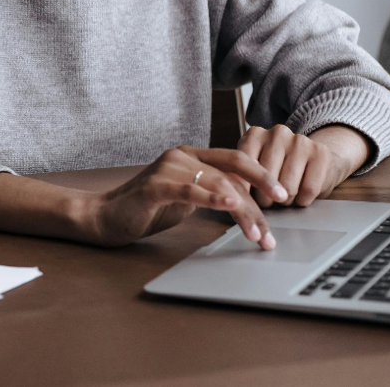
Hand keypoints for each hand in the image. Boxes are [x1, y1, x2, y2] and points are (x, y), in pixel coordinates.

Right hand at [85, 146, 288, 248]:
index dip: (262, 176)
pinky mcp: (154, 186)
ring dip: (241, 212)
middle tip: (272, 231)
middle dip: (257, 205)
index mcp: (191, 155)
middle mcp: (181, 156)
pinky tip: (230, 206)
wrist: (105, 216)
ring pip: (216, 185)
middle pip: (231, 176)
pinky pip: (189, 190)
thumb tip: (247, 203)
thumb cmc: (147, 208)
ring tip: (255, 235)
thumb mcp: (187, 198)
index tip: (284, 196)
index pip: (235, 160)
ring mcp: (167, 168)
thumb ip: (211, 192)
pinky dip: (212, 198)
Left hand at [237, 123, 368, 207]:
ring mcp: (300, 141)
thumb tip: (234, 195)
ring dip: (285, 201)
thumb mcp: (256, 165)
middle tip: (269, 202)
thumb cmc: (279, 167)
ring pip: (287, 187)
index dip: (244, 190)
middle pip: (266, 180)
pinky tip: (301, 197)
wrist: (315, 157)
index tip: (245, 202)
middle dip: (266, 199)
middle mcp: (277, 133)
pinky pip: (309, 189)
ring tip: (285, 198)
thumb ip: (243, 174)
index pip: (244, 168)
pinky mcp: (320, 153)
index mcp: (255, 134)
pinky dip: (303, 200)